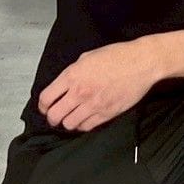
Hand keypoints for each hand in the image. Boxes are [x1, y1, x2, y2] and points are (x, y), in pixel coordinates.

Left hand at [38, 42, 164, 132]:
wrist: (141, 63)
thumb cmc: (116, 56)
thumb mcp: (87, 57)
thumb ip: (73, 72)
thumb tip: (64, 84)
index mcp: (72, 75)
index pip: (47, 98)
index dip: (43, 106)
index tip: (45, 107)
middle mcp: (79, 92)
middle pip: (55, 115)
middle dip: (52, 118)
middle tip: (55, 117)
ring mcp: (93, 105)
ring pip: (70, 124)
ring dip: (68, 122)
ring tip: (71, 118)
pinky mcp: (107, 114)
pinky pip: (87, 127)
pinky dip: (83, 125)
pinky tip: (85, 119)